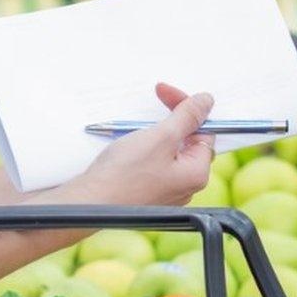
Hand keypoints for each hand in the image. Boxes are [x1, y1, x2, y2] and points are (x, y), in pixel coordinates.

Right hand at [73, 83, 215, 207]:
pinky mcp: (147, 192)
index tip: (166, 94)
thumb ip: (187, 117)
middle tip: (153, 105)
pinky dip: (145, 149)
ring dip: (155, 133)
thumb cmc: (124, 175)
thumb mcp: (161, 137)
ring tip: (136, 129)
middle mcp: (185, 186)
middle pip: (187, 141)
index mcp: (196, 174)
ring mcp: (166, 191)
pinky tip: (130, 146)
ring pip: (168, 151)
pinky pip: (153, 164)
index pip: (203, 131)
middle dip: (171, 120)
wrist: (89, 203)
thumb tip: (206, 102)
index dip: (186, 109)